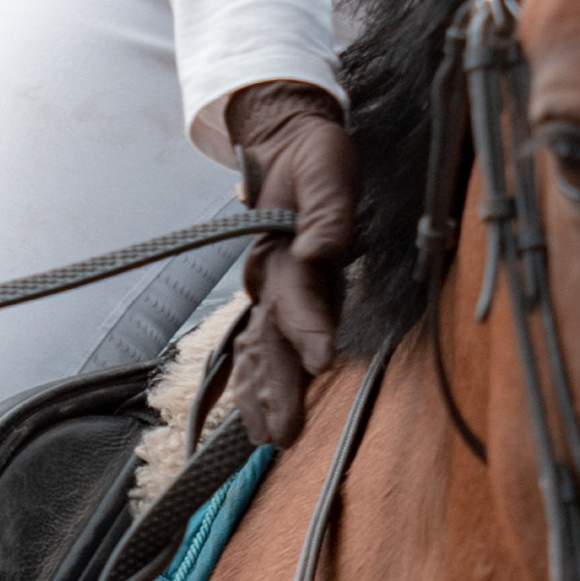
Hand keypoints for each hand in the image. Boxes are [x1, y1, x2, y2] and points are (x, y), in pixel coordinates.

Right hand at [224, 79, 357, 449]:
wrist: (286, 144)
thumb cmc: (314, 158)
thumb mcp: (327, 169)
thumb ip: (327, 211)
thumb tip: (321, 248)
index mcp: (282, 251)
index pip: (295, 296)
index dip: (307, 328)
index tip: (319, 362)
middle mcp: (268, 278)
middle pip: (268, 339)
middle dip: (275, 386)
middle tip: (282, 432)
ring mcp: (268, 290)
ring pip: (257, 350)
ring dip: (259, 393)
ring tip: (265, 436)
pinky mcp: (275, 297)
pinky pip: (257, 346)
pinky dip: (253, 382)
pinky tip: (254, 414)